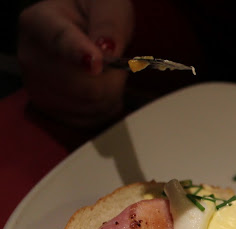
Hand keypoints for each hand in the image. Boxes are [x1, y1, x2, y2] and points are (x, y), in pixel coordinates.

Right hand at [18, 0, 133, 128]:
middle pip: (82, 85)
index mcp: (38, 22)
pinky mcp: (51, 110)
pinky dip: (106, 109)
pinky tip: (104, 91)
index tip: (96, 63)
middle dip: (111, 77)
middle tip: (115, 61)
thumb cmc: (94, 12)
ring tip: (109, 73)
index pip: (57, 42)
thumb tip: (106, 51)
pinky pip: (90, 121)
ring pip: (90, 106)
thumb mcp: (107, 5)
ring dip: (111, 93)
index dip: (79, 55)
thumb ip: (108, 24)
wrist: (83, 28)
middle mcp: (30, 57)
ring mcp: (37, 87)